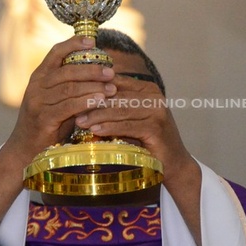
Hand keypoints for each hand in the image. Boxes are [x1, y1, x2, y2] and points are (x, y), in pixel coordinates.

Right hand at [2, 36, 117, 165]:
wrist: (26, 148)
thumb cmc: (48, 122)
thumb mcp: (57, 99)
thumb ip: (71, 85)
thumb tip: (101, 71)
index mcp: (39, 76)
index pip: (55, 52)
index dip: (73, 44)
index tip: (92, 41)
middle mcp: (36, 86)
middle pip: (67, 70)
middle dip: (92, 70)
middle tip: (111, 72)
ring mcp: (38, 102)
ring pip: (70, 88)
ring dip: (94, 87)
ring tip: (112, 89)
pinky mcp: (43, 118)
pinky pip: (68, 106)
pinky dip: (86, 102)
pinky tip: (100, 102)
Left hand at [74, 74, 196, 184]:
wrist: (173, 163)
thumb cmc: (147, 140)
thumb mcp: (131, 118)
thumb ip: (115, 105)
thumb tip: (82, 96)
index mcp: (147, 88)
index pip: (116, 82)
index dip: (94, 87)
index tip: (74, 94)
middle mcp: (154, 96)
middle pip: (117, 95)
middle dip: (93, 102)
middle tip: (72, 109)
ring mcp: (157, 111)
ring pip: (120, 110)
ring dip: (98, 115)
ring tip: (80, 121)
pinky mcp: (156, 128)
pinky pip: (127, 125)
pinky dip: (110, 127)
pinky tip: (95, 130)